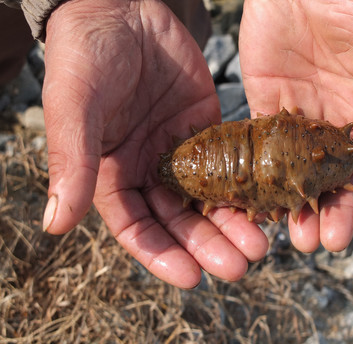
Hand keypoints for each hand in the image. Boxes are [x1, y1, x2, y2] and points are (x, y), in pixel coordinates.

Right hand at [42, 0, 267, 287]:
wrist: (121, 9)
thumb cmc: (85, 55)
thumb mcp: (74, 106)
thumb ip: (69, 161)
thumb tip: (55, 224)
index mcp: (112, 175)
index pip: (137, 228)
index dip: (162, 255)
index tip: (192, 277)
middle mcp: (149, 171)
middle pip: (180, 221)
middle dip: (208, 246)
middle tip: (239, 266)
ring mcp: (182, 151)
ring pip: (209, 198)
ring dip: (232, 223)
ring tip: (259, 245)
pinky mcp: (208, 128)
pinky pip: (231, 162)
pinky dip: (248, 184)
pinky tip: (267, 200)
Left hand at [239, 0, 352, 251]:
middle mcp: (336, 116)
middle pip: (336, 174)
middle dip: (333, 209)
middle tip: (325, 241)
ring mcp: (299, 112)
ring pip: (298, 168)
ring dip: (296, 201)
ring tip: (293, 234)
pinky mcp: (266, 101)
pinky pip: (263, 144)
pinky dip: (262, 173)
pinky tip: (259, 200)